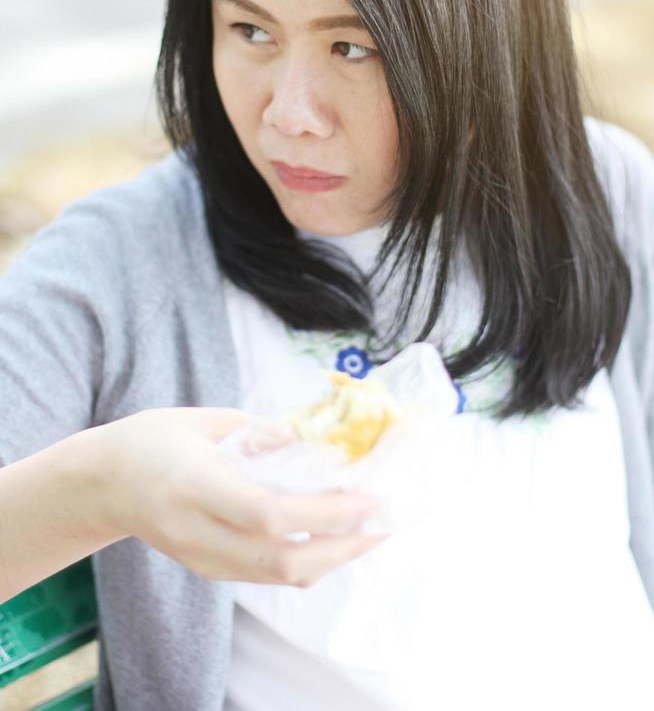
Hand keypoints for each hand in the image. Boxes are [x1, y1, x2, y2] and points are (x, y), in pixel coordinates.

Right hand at [90, 406, 386, 587]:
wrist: (103, 483)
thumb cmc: (152, 440)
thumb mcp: (202, 419)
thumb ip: (257, 431)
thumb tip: (312, 436)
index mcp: (195, 486)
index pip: (268, 514)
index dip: (325, 513)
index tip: (367, 497)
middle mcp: (198, 532)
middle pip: (282, 561)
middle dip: (343, 546)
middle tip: (383, 520)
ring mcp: (201, 558)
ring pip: (278, 577)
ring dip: (333, 558)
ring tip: (370, 531)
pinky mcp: (207, 569)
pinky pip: (266, 575)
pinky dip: (308, 561)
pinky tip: (332, 538)